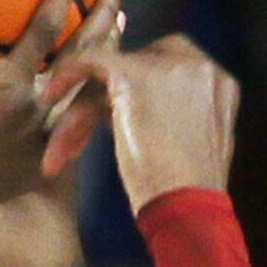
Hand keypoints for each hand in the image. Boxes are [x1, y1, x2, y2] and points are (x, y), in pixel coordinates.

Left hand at [0, 0, 120, 235]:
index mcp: (36, 158)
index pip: (74, 116)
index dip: (93, 88)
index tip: (103, 65)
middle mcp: (44, 131)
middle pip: (91, 80)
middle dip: (109, 47)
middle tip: (120, 13)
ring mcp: (31, 104)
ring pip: (81, 51)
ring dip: (100, 14)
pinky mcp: (5, 82)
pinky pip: (43, 30)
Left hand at [43, 35, 240, 211]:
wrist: (188, 205)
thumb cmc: (186, 192)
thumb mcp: (188, 143)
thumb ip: (173, 117)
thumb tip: (132, 109)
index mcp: (216, 82)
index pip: (163, 69)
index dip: (128, 92)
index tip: (103, 120)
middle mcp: (198, 63)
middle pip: (134, 69)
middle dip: (99, 102)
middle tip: (75, 138)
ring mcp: (169, 65)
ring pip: (111, 75)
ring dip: (81, 112)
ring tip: (60, 152)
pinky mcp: (136, 74)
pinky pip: (93, 61)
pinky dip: (69, 75)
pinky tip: (51, 95)